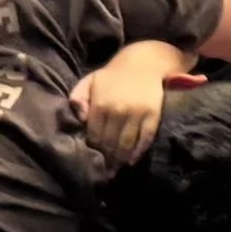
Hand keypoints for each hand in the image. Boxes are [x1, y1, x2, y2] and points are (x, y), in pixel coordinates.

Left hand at [72, 56, 194, 169]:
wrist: (143, 63)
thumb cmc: (112, 76)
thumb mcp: (89, 81)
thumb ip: (77, 98)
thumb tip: (79, 119)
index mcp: (100, 103)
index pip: (93, 135)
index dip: (92, 148)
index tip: (92, 157)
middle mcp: (118, 110)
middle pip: (109, 143)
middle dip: (106, 158)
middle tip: (104, 168)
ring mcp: (137, 113)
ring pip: (126, 144)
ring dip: (120, 159)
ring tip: (115, 167)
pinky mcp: (153, 115)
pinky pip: (145, 139)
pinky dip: (137, 153)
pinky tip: (131, 161)